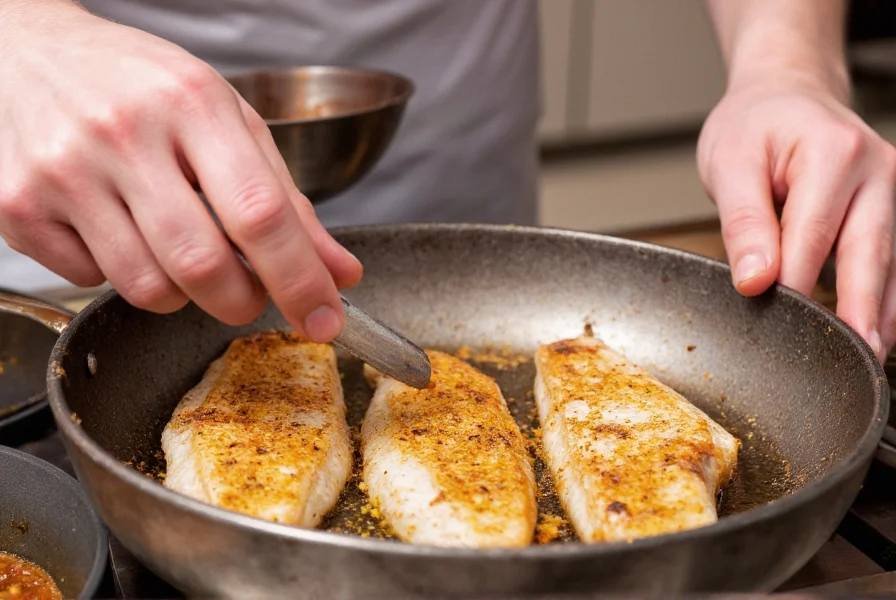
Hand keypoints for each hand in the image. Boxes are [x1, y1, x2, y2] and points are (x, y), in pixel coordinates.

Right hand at [0, 4, 360, 341]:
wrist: (30, 54)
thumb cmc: (143, 87)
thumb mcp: (229, 121)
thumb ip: (289, 201)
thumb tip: (338, 273)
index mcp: (192, 104)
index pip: (260, 213)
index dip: (299, 279)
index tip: (323, 317)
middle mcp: (122, 134)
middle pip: (202, 265)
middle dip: (241, 301)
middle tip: (248, 293)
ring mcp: (64, 172)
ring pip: (147, 288)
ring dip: (182, 292)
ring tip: (177, 246)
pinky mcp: (19, 207)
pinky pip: (92, 282)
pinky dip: (121, 274)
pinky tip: (119, 230)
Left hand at [698, 74, 895, 360]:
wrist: (784, 95)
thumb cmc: (755, 126)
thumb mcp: (730, 163)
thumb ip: (743, 222)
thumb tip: (756, 280)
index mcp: (834, 154)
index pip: (813, 236)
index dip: (795, 285)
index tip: (780, 319)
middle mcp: (877, 171)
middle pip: (870, 254)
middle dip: (861, 311)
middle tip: (856, 361)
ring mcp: (890, 190)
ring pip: (888, 262)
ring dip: (878, 312)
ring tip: (869, 361)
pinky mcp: (889, 207)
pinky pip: (888, 258)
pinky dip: (881, 295)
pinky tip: (872, 330)